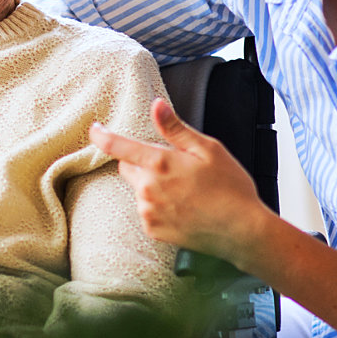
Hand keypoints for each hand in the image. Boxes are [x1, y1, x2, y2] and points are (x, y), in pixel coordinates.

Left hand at [89, 98, 271, 269]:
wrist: (242, 231)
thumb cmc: (230, 187)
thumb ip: (176, 128)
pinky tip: (183, 208)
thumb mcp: (208, 149)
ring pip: (139, 190)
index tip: (94, 129)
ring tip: (186, 192)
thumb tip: (156, 105)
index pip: (118, 146)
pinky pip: (146, 211)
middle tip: (175, 167)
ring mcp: (149, 212)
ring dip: (152, 186)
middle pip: (128, 167)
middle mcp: (148, 189)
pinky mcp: (153, 230)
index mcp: (160, 164)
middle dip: (143, 163)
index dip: (102, 135)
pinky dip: (159, 206)